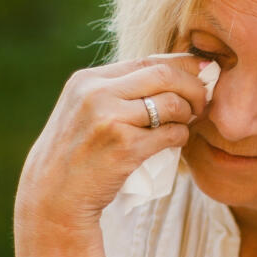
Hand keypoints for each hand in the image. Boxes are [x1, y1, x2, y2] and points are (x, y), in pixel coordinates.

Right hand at [14, 54, 210, 240]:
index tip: (203, 73)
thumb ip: (117, 92)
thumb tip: (172, 74)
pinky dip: (181, 136)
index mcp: (87, 80)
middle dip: (193, 86)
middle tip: (204, 101)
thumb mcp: (85, 111)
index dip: (181, 66)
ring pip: (172, 104)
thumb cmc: (76, 154)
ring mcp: (110, 120)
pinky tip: (177, 141)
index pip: (146, 61)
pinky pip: (170, 134)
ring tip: (188, 123)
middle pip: (164, 75)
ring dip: (188, 114)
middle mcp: (97, 93)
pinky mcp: (125, 147)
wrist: (53, 196)